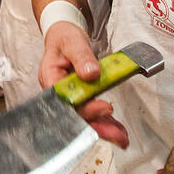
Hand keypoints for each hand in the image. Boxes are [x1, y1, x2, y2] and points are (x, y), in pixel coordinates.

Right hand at [37, 22, 126, 148]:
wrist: (64, 35)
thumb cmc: (63, 38)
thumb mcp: (72, 42)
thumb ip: (82, 57)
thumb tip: (91, 73)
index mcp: (51, 79)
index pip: (67, 101)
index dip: (85, 109)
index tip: (105, 107)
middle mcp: (60, 93)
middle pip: (77, 115)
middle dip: (97, 126)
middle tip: (117, 134)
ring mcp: (71, 97)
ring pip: (85, 118)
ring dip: (104, 128)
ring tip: (122, 137)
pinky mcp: (82, 97)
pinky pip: (92, 112)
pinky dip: (105, 121)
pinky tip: (118, 129)